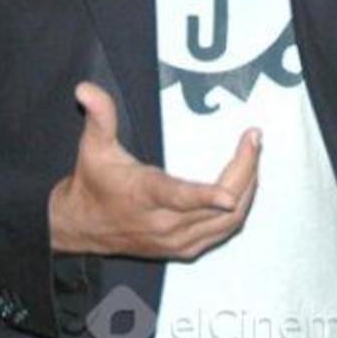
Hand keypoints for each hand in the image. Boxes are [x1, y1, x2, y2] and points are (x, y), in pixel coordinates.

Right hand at [48, 82, 260, 260]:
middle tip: (255, 138)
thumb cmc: (92, 181)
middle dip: (244, 171)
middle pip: (218, 208)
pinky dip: (241, 207)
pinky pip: (224, 232)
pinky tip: (246, 182)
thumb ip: (99, 115)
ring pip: (228, 222)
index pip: (177, 198)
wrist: (81, 226)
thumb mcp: (92, 145)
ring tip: (254, 153)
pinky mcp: (185, 249)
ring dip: (247, 187)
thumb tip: (85, 88)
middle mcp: (164, 224)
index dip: (204, 198)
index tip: (227, 195)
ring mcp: (177, 241)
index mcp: (143, 195)